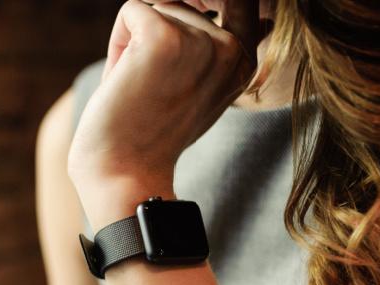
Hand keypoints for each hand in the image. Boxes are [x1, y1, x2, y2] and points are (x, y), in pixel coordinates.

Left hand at [68, 0, 260, 228]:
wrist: (125, 172)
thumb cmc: (151, 132)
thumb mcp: (198, 86)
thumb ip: (216, 49)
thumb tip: (262, 18)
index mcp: (244, 61)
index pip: (237, 2)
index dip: (202, 10)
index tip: (173, 59)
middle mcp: (230, 49)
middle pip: (181, 6)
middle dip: (155, 40)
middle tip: (152, 91)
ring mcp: (199, 42)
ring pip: (157, 8)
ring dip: (135, 46)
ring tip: (140, 90)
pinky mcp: (162, 38)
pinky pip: (132, 11)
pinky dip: (117, 44)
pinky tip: (125, 82)